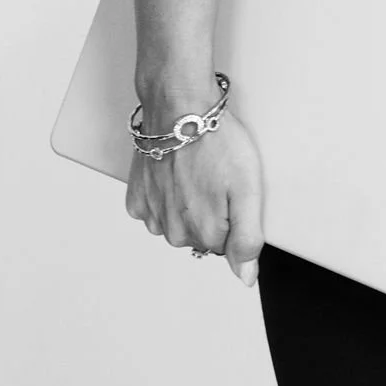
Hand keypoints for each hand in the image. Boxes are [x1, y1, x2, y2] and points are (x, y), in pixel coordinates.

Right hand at [124, 104, 264, 286]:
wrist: (178, 107)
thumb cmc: (216, 141)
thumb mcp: (248, 189)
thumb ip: (248, 239)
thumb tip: (246, 278)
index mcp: (205, 234)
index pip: (228, 245)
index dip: (234, 215)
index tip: (231, 189)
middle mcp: (174, 232)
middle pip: (202, 236)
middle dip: (211, 212)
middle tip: (215, 177)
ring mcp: (153, 216)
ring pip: (178, 223)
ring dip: (187, 203)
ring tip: (195, 171)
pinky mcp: (137, 199)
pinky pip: (155, 210)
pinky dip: (164, 195)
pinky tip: (174, 174)